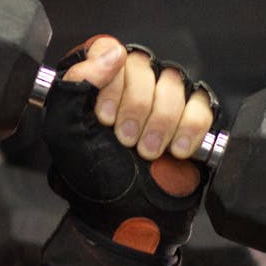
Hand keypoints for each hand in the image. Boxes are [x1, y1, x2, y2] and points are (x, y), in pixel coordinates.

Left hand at [60, 36, 214, 161]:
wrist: (126, 216)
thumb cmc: (92, 176)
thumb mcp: (65, 130)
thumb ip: (75, 83)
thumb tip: (111, 50)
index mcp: (96, 79)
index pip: (109, 49)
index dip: (111, 83)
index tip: (104, 117)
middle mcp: (130, 83)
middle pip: (144, 66)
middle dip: (136, 108)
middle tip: (125, 140)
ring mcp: (163, 98)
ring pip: (174, 83)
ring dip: (160, 123)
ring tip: (147, 151)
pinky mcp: (191, 116)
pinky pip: (201, 104)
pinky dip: (189, 129)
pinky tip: (175, 150)